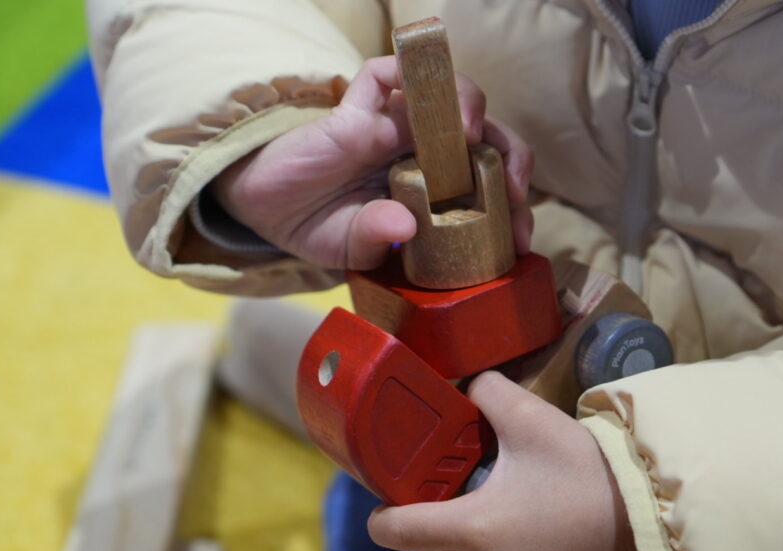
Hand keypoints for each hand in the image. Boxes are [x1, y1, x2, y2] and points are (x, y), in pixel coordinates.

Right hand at [213, 56, 533, 269]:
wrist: (261, 207)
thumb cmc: (315, 225)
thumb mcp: (348, 247)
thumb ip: (375, 237)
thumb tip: (404, 224)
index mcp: (433, 193)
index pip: (487, 187)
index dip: (512, 206)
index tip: (522, 239)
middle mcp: (422, 155)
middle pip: (483, 136)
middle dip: (508, 157)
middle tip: (510, 189)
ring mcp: (392, 127)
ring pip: (447, 96)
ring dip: (468, 107)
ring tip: (468, 133)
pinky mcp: (357, 107)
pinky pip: (386, 73)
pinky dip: (408, 71)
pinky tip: (420, 91)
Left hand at [367, 371, 639, 550]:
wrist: (650, 520)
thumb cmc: (586, 469)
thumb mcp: (532, 417)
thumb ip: (486, 392)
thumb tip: (465, 385)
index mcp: (474, 529)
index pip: (395, 532)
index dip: (383, 515)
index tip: (392, 500)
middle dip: (440, 524)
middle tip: (469, 492)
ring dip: (477, 548)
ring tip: (512, 513)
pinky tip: (538, 540)